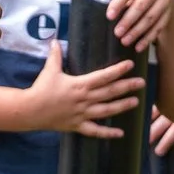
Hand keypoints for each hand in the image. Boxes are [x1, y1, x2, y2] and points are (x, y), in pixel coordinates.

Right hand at [24, 38, 144, 137]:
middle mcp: (85, 99)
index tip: (130, 65)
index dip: (118, 70)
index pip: (104, 76)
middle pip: (110, 92)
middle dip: (127, 86)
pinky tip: (120, 133)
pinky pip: (96, 131)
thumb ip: (56, 56)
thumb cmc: (41, 88)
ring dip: (122, 106)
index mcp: (81, 84)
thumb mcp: (50, 70)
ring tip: (136, 102)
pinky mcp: (78, 125)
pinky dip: (108, 133)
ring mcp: (83, 114)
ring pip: (107, 110)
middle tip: (141, 83)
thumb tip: (55, 40)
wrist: (31, 110)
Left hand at [107, 0, 173, 51]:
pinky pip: (158, 28)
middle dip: (128, 21)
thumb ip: (124, 0)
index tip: (109, 17)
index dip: (118, 4)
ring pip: (150, 19)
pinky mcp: (169, 14)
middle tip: (117, 33)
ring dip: (136, 32)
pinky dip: (147, 39)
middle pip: (141, 6)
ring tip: (125, 41)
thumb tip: (111, 17)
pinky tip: (138, 47)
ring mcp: (164, 2)